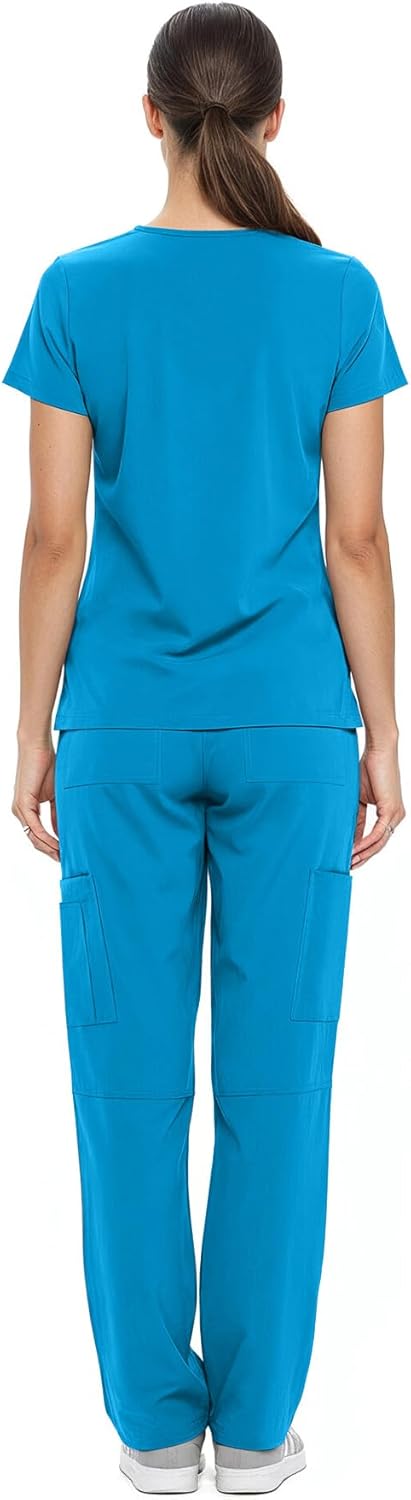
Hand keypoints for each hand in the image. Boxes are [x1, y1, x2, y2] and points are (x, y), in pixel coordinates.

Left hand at [12, 738, 59, 860]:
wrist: (37, 747)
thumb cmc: (47, 766)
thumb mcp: (56, 796)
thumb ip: (57, 815)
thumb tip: (63, 833)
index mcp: (27, 810)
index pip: (37, 835)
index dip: (50, 847)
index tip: (64, 854)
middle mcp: (20, 812)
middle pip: (34, 840)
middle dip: (50, 852)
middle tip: (65, 861)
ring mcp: (20, 809)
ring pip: (34, 837)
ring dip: (49, 848)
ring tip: (63, 856)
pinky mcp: (23, 804)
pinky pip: (35, 827)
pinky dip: (46, 837)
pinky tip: (57, 845)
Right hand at [351, 741, 405, 867]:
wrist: (378, 750)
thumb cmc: (368, 769)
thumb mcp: (359, 800)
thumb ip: (356, 820)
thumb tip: (350, 838)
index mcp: (391, 814)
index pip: (377, 839)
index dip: (363, 850)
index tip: (348, 858)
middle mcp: (396, 817)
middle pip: (379, 845)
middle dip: (363, 857)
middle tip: (348, 866)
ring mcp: (396, 814)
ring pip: (380, 842)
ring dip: (363, 853)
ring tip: (348, 861)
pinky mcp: (391, 810)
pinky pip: (378, 833)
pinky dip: (365, 842)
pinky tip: (354, 849)